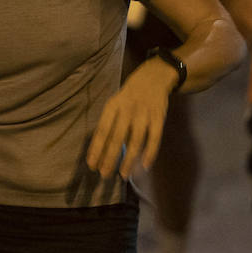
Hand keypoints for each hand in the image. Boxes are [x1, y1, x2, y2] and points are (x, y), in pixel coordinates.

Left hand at [85, 58, 176, 178]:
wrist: (153, 77)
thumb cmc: (129, 97)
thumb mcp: (115, 105)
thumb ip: (110, 125)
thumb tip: (101, 152)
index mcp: (113, 106)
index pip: (102, 130)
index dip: (96, 149)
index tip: (92, 165)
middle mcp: (128, 109)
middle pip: (117, 138)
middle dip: (110, 158)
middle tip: (104, 175)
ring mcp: (144, 113)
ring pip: (135, 141)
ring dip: (129, 160)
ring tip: (123, 175)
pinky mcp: (159, 117)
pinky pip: (155, 139)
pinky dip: (150, 153)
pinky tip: (144, 166)